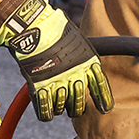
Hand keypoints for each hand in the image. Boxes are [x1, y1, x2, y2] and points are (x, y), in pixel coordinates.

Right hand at [0, 0, 112, 119]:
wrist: (34, 25)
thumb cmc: (55, 29)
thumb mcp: (78, 42)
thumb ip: (84, 59)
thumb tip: (89, 72)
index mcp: (88, 63)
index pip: (100, 87)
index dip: (104, 100)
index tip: (104, 109)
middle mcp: (75, 75)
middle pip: (80, 105)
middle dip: (77, 107)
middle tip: (72, 104)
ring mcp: (57, 83)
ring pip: (63, 109)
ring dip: (60, 107)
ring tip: (55, 98)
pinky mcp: (39, 87)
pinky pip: (45, 112)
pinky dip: (46, 113)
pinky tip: (46, 111)